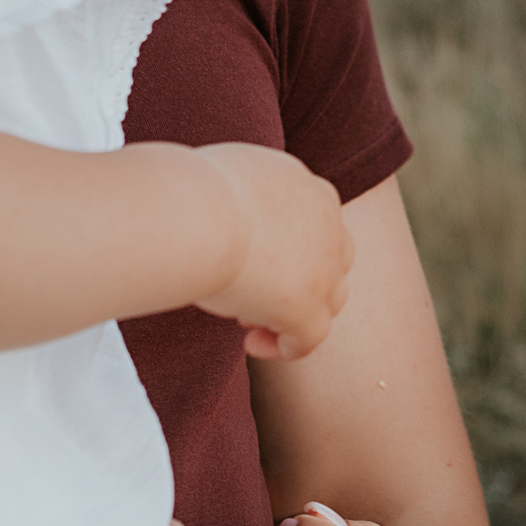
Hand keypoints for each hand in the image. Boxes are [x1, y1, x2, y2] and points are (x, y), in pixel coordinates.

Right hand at [193, 145, 352, 360]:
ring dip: (294, 312)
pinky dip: (284, 347)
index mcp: (310, 189)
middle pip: (332, 260)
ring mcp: (324, 268)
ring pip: (329, 299)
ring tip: (245, 316)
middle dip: (298, 278)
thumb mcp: (233, 178)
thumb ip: (245, 198)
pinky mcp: (307, 307)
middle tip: (251, 287)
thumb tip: (222, 212)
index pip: (316, 223)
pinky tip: (251, 344)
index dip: (289, 246)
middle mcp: (328, 225)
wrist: (200, 214)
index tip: (250, 255)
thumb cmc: (192, 192)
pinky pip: (310, 338)